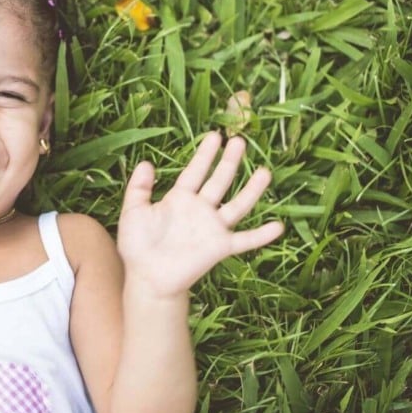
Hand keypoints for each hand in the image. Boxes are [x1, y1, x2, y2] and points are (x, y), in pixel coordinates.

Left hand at [116, 133, 283, 298]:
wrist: (146, 277)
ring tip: (265, 171)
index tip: (216, 136)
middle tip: (240, 141)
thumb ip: (139, 188)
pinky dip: (261, 235)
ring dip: (251, 190)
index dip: (205, 154)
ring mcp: (212, 228)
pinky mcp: (220, 247)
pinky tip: (278, 226)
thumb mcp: (133, 211)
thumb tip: (146, 162)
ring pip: (237, 205)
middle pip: (219, 181)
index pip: (196, 171)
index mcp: (180, 198)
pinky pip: (245, 240)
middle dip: (229, 162)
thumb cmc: (137, 245)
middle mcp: (200, 209)